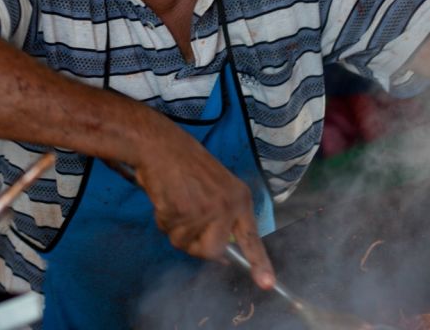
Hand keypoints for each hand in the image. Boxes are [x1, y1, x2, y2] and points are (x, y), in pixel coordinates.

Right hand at [131, 124, 275, 289]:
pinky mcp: (183, 210)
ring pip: (185, 243)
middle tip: (185, 223)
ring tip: (175, 202)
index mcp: (240, 199)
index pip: (251, 236)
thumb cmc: (187, 165)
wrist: (162, 145)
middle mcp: (227, 206)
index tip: (266, 284)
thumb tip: (221, 253)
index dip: (259, 262)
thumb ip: (223, 216)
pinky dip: (162, 219)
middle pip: (212, 251)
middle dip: (195, 245)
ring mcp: (206, 209)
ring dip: (174, 228)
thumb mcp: (217, 186)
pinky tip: (166, 198)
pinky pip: (169, 231)